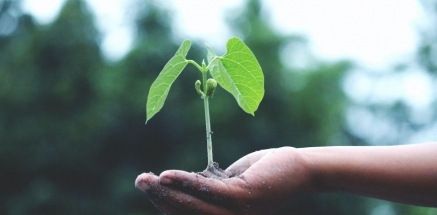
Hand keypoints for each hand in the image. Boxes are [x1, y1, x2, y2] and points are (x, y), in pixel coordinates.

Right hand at [135, 147, 312, 214]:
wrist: (299, 167)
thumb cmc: (265, 173)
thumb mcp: (231, 182)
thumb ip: (210, 187)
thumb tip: (184, 184)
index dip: (166, 204)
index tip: (150, 186)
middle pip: (186, 214)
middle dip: (160, 198)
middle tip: (140, 180)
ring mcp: (238, 213)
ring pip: (193, 206)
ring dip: (166, 192)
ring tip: (146, 179)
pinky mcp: (244, 198)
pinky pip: (208, 192)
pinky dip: (185, 184)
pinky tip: (167, 176)